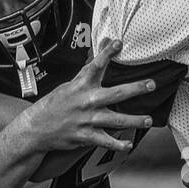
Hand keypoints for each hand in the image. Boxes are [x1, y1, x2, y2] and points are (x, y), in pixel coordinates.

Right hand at [20, 39, 154, 152]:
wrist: (37, 128)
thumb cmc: (56, 104)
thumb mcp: (70, 83)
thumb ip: (90, 68)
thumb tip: (104, 45)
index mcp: (80, 85)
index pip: (95, 65)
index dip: (106, 53)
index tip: (118, 43)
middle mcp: (86, 101)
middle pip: (115, 93)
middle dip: (135, 89)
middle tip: (151, 85)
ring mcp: (87, 120)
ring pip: (116, 120)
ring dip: (135, 120)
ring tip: (149, 120)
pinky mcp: (85, 136)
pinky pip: (105, 141)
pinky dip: (118, 144)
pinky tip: (129, 144)